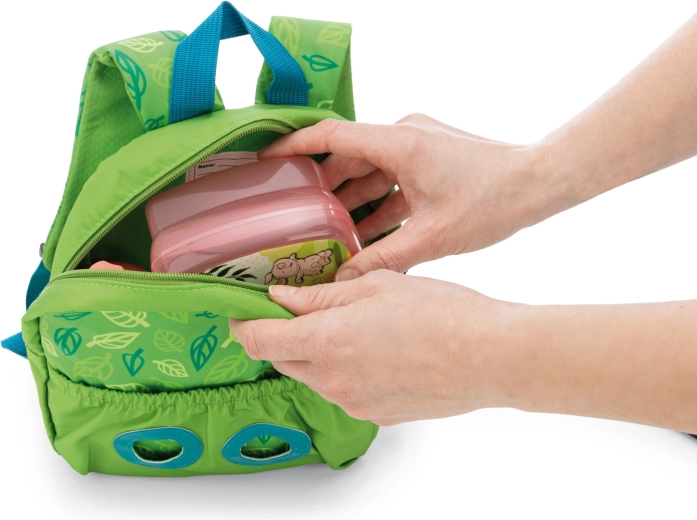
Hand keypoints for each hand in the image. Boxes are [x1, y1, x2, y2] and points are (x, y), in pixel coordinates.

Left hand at [229, 270, 508, 425]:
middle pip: (281, 359)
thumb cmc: (440, 313)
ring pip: (312, 375)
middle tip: (301, 309)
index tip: (241, 311)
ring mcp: (353, 401)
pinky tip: (375, 350)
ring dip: (315, 352)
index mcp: (325, 342)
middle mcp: (331, 380)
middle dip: (280, 335)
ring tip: (352, 326)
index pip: (258, 340)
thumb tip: (282, 298)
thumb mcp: (375, 287)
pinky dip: (343, 370)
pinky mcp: (375, 413)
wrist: (488, 356)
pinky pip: (342, 390)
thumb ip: (321, 295)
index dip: (242, 324)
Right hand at [259, 114, 564, 279]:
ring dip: (352, 198)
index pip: (331, 136)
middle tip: (294, 213)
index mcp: (400, 143)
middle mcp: (404, 135)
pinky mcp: (430, 156)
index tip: (266, 159)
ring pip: (370, 170)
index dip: (294, 146)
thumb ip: (384, 259)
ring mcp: (418, 143)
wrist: (541, 182)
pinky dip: (377, 201)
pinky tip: (366, 231)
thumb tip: (345, 279)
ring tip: (327, 229)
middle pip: (348, 158)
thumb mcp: (434, 237)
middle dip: (323, 187)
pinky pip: (392, 177)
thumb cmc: (494, 202)